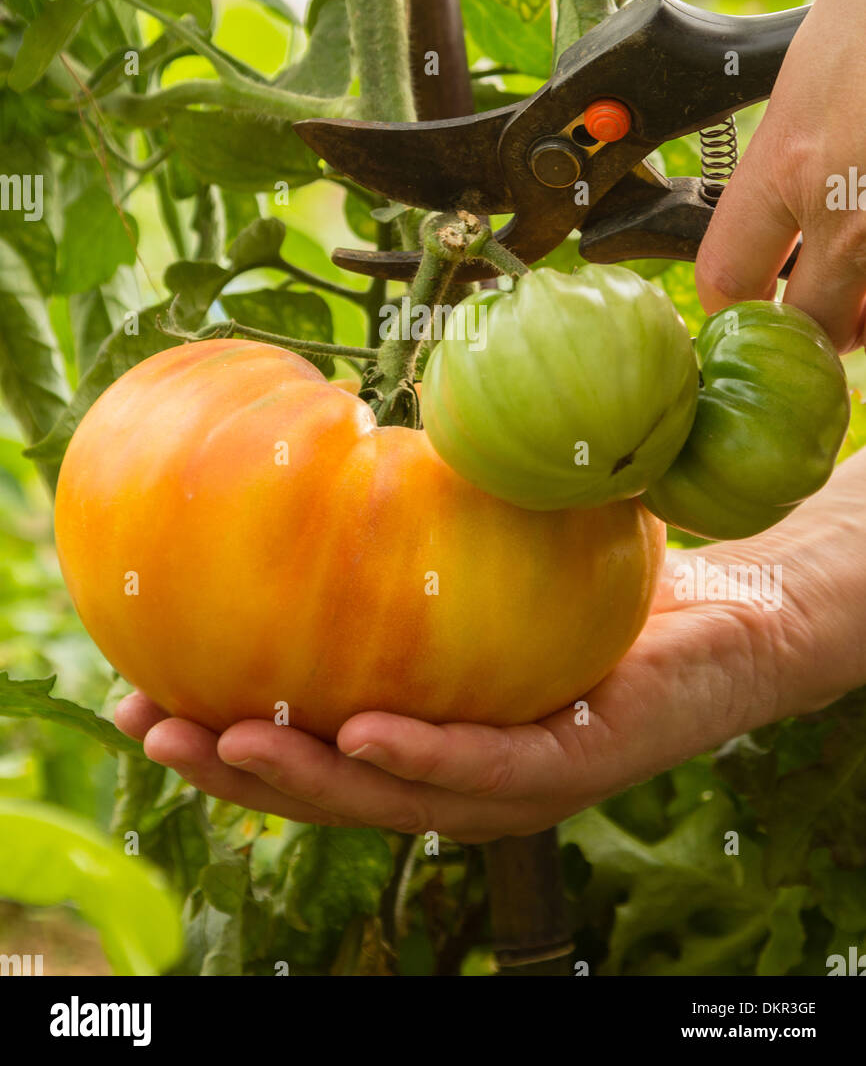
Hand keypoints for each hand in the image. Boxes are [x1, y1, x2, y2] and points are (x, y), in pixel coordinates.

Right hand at [114, 453, 865, 842]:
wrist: (735, 601)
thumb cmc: (598, 574)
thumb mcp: (492, 549)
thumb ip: (421, 520)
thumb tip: (345, 427)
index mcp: (429, 731)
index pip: (313, 744)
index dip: (225, 733)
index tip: (141, 693)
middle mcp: (460, 772)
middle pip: (331, 789)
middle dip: (234, 769)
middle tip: (150, 726)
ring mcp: (516, 781)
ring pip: (391, 800)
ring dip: (300, 779)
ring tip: (218, 741)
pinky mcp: (575, 764)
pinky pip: (489, 771)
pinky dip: (419, 759)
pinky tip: (357, 734)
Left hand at [696, 0, 865, 351]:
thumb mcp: (813, 45)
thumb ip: (788, 95)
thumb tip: (794, 66)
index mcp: (788, 164)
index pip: (726, 277)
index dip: (730, 302)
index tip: (740, 302)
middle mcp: (846, 211)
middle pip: (814, 324)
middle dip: (815, 322)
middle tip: (819, 303)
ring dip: (864, 307)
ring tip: (858, 282)